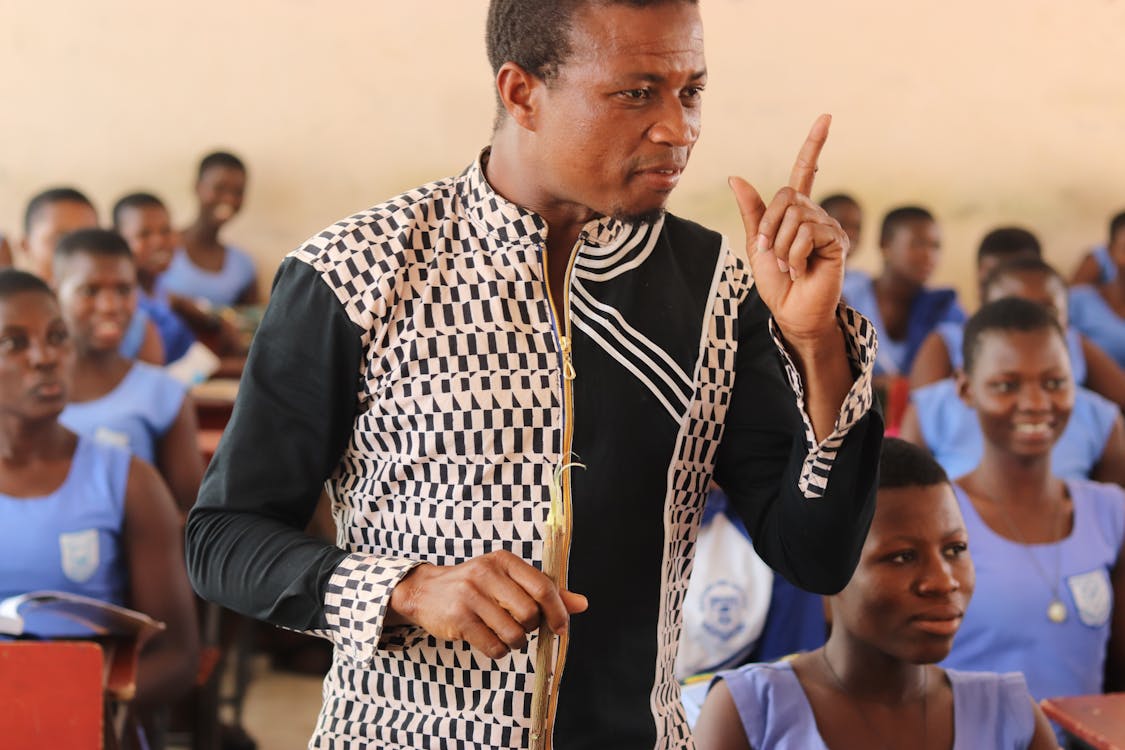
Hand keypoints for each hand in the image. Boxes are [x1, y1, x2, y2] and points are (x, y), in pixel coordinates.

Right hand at [388, 550, 588, 659]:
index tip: (561, 627)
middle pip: (530, 614)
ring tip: (504, 633)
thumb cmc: (475, 586)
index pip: (543, 587)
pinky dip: (498, 651)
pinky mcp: (458, 619)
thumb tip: (582, 604)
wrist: (425, 591)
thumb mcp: (508, 579)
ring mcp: (470, 596)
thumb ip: (544, 590)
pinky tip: (489, 640)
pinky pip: (494, 647)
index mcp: (504, 560)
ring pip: (513, 633)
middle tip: (521, 626)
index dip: (559, 611)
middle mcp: (487, 573)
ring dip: (515, 642)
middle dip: (531, 628)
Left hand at [728, 114, 848, 343]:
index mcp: (796, 212)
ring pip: (795, 216)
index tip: (826, 117)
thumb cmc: (776, 283)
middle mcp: (816, 214)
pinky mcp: (837, 241)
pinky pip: (807, 233)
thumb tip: (735, 177)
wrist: (791, 313)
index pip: (806, 170)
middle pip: (786, 197)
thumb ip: (751, 211)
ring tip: (787, 265)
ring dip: (780, 245)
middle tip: (770, 254)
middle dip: (769, 227)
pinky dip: (794, 254)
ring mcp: (829, 227)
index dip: (814, 144)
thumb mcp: (756, 244)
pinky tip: (800, 270)